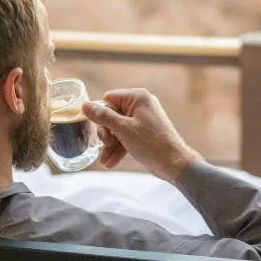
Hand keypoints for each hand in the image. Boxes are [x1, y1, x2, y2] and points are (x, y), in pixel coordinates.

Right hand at [82, 89, 200, 182]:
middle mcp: (141, 104)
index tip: (101, 131)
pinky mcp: (145, 132)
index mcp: (137, 97)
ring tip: (105, 161)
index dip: (102, 115)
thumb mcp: (123, 129)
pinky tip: (111, 162)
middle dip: (107, 133)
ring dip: (111, 144)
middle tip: (106, 145)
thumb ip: (103, 117)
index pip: (109, 99)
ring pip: (118, 128)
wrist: (175, 163)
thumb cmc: (151, 143)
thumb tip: (85, 106)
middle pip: (112, 114)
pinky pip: (127, 136)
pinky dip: (119, 148)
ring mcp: (143, 119)